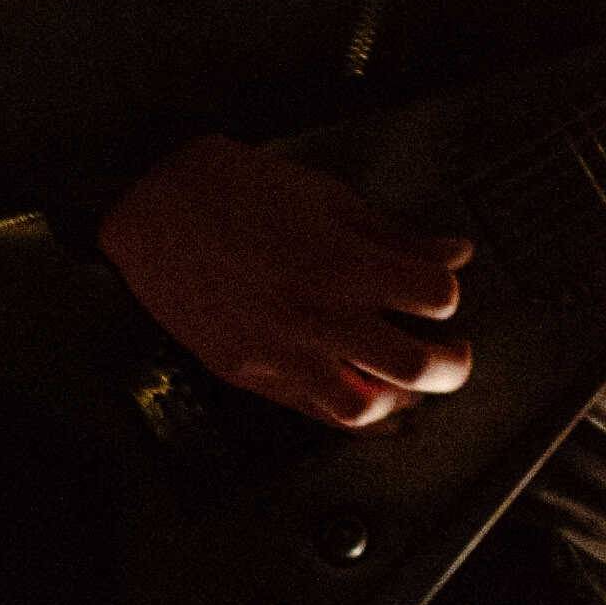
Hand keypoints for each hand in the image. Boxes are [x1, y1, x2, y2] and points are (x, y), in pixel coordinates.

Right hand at [96, 135, 472, 429]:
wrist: (151, 208)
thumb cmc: (234, 190)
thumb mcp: (325, 196)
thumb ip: (393, 232)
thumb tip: (453, 251)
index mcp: (340, 262)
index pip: (433, 297)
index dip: (447, 292)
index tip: (440, 287)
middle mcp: (316, 315)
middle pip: (415, 365)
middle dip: (451, 364)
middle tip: (454, 353)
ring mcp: (280, 352)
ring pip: (365, 407)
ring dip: (399, 398)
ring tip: (406, 379)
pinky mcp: (249, 373)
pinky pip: (313, 412)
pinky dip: (351, 413)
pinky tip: (367, 399)